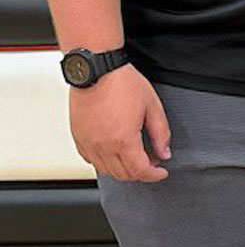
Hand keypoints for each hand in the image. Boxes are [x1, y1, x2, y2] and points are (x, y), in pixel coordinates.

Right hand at [69, 64, 170, 181]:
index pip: (140, 171)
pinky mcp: (79, 139)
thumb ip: (161, 133)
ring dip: (123, 168)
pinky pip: (91, 160)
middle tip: (151, 160)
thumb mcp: (152, 106)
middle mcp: (103, 146)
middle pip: (123, 175)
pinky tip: (115, 150)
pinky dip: (105, 162)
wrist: (97, 70)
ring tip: (135, 154)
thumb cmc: (122, 83)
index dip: (154, 175)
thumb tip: (164, 152)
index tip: (161, 172)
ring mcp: (88, 144)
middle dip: (141, 172)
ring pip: (106, 171)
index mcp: (123, 140)